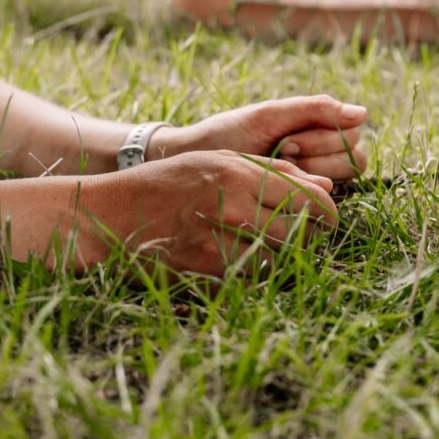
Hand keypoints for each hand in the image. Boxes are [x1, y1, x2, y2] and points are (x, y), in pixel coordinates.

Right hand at [91, 150, 337, 274]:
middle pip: (303, 234)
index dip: (327, 212)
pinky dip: (257, 271)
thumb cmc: (166, 182)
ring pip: (282, 260)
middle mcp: (234, 210)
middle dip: (312, 237)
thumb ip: (269, 170)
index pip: (309, 199)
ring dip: (286, 257)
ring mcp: (220, 246)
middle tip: (308, 236)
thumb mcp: (215, 160)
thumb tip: (322, 185)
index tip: (329, 217)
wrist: (110, 215)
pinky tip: (244, 258)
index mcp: (239, 175)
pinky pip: (252, 278)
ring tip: (274, 246)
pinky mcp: (208, 275)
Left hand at [156, 94, 368, 180]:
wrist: (195, 161)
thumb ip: (314, 109)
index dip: (326, 138)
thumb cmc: (230, 133)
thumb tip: (363, 112)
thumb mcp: (269, 115)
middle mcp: (323, 154)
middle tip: (283, 152)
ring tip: (279, 169)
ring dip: (311, 173)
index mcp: (318, 127)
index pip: (353, 134)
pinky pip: (323, 201)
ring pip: (344, 179)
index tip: (289, 139)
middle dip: (318, 154)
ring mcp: (313, 179)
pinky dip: (301, 193)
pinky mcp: (300, 202)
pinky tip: (275, 188)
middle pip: (355, 157)